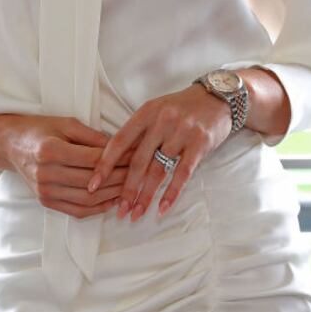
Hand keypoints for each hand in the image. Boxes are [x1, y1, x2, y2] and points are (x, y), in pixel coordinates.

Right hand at [0, 113, 133, 218]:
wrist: (9, 144)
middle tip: (140, 172)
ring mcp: (45, 191)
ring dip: (113, 195)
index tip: (137, 155)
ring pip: (88, 199)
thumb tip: (121, 148)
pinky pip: (77, 211)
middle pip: (93, 181)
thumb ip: (93, 137)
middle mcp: (46, 174)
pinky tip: (113, 200)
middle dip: (121, 178)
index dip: (119, 159)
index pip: (93, 159)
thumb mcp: (66, 123)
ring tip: (131, 187)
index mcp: (50, 151)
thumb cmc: (38, 128)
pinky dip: (98, 208)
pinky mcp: (46, 202)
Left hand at [85, 85, 232, 221]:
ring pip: (159, 170)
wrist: (218, 98)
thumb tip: (115, 162)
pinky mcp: (199, 143)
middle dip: (126, 189)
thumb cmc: (181, 108)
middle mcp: (162, 121)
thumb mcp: (157, 110)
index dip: (105, 164)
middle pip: (138, 161)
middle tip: (119, 211)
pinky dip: (171, 193)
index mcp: (146, 112)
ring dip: (146, 195)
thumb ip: (139, 132)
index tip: (93, 185)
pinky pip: (182, 174)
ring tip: (137, 213)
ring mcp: (181, 132)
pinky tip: (162, 208)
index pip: (120, 141)